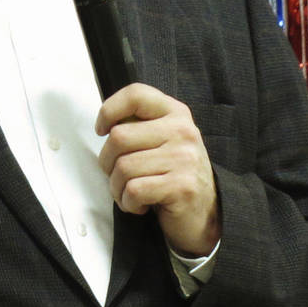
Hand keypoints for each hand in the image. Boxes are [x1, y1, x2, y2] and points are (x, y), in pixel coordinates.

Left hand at [95, 83, 220, 256]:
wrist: (205, 211)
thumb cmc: (174, 174)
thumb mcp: (162, 140)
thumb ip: (139, 126)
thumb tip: (107, 122)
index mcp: (176, 113)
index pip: (136, 95)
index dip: (109, 110)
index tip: (102, 130)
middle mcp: (182, 131)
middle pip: (119, 136)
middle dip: (107, 162)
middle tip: (117, 175)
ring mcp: (184, 158)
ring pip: (123, 167)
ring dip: (117, 188)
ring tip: (130, 193)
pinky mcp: (181, 186)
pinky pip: (134, 190)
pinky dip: (128, 203)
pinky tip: (140, 204)